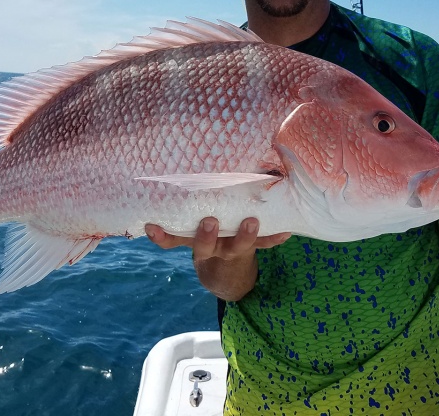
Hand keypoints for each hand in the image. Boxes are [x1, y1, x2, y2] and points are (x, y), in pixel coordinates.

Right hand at [144, 217, 290, 260]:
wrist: (226, 267)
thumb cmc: (205, 231)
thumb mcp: (190, 226)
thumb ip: (179, 208)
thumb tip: (163, 172)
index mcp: (192, 239)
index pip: (174, 240)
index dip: (162, 236)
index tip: (152, 227)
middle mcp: (212, 246)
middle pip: (206, 246)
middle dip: (206, 236)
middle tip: (209, 221)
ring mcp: (232, 247)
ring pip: (238, 246)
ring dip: (244, 235)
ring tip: (252, 221)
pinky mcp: (253, 246)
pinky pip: (265, 244)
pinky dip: (275, 238)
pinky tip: (286, 232)